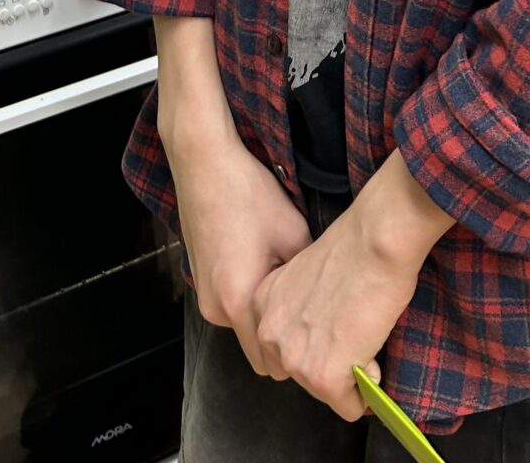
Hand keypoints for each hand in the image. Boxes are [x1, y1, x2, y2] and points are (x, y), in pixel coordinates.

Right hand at [166, 127, 311, 371]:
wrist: (205, 165)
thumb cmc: (250, 195)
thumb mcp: (294, 234)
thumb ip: (307, 281)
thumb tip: (328, 307)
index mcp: (239, 302)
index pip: (271, 365)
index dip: (299, 358)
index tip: (323, 345)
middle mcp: (216, 308)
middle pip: (258, 351)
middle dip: (283, 343)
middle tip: (314, 318)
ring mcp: (204, 296)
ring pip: (245, 327)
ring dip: (267, 317)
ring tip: (292, 285)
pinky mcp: (200, 281)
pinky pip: (232, 307)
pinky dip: (251, 300)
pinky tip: (267, 266)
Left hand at [251, 199, 424, 419]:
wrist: (376, 240)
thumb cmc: (354, 246)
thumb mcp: (306, 277)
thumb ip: (300, 309)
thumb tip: (319, 338)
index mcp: (261, 304)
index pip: (283, 349)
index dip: (315, 342)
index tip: (334, 321)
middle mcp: (269, 333)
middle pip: (302, 374)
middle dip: (330, 362)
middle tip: (352, 329)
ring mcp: (294, 358)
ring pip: (326, 392)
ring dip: (348, 374)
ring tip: (363, 334)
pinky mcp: (323, 377)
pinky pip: (349, 406)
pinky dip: (366, 392)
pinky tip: (372, 353)